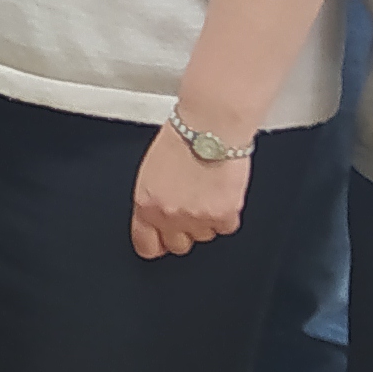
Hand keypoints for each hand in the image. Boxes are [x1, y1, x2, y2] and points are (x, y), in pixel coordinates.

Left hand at [130, 123, 250, 258]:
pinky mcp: (223, 216)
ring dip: (207, 220)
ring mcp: (197, 218)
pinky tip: (222, 192)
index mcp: (145, 203)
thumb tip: (158, 216)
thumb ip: (153, 199)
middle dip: (184, 231)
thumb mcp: (151, 172)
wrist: (211, 126)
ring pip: (204, 236)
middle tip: (190, 208)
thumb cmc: (182, 138)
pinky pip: (226, 227)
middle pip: (178, 245)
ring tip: (207, 191)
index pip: (146, 244)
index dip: (156, 244)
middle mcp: (169, 215)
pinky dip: (227, 214)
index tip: (161, 242)